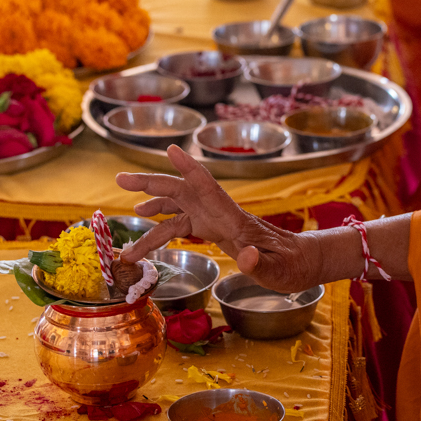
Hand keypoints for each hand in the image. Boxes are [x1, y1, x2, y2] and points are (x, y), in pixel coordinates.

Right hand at [116, 145, 318, 292]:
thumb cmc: (291, 266)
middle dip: (152, 183)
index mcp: (235, 220)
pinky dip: (160, 228)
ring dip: (151, 205)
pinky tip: (144, 236)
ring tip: (124, 215)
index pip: (209, 188)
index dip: (189, 168)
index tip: (171, 149)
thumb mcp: (278, 271)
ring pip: (177, 207)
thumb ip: (260, 264)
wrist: (300, 263)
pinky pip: (180, 224)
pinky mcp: (214, 230)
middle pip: (183, 192)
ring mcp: (216, 220)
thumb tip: (246, 257)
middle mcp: (222, 214)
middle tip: (120, 178)